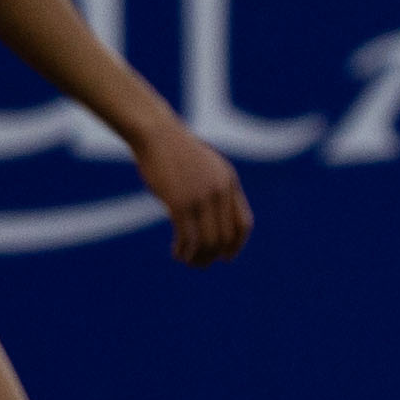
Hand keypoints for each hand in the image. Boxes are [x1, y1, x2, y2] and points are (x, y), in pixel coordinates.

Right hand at [130, 122, 248, 266]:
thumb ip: (215, 187)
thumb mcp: (206, 166)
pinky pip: (187, 236)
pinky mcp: (179, 203)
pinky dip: (184, 250)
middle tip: (200, 264)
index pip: (243, 223)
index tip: (227, 257)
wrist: (157, 134)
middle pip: (225, 236)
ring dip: (198, 257)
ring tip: (187, 262)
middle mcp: (220, 192)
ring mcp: (201, 198)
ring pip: (207, 241)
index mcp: (230, 183)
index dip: (237, 244)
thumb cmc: (177, 151)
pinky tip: (177, 254)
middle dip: (214, 255)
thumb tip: (214, 212)